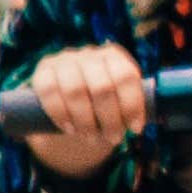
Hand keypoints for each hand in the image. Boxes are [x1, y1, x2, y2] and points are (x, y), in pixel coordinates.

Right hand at [21, 44, 150, 174]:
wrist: (68, 101)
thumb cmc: (102, 104)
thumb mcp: (119, 100)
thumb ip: (133, 106)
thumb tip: (148, 123)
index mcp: (114, 57)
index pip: (127, 76)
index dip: (132, 104)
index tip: (135, 129)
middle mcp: (90, 54)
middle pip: (102, 87)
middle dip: (110, 119)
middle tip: (113, 138)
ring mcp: (65, 60)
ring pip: (76, 90)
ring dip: (85, 120)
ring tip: (91, 138)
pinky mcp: (42, 70)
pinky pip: (50, 91)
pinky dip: (60, 114)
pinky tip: (69, 129)